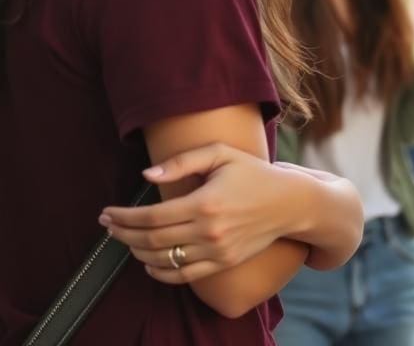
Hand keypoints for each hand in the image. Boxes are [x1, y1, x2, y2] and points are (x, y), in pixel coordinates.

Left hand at [99, 143, 295, 283]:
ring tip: (124, 240)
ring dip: (137, 252)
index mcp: (206, 202)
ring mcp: (216, 250)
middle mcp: (209, 230)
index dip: (124, 217)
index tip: (107, 213)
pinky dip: (160, 273)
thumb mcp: (221, 154)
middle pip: (152, 240)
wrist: (289, 202)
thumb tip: (146, 175)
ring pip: (164, 260)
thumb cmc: (253, 173)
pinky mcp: (223, 263)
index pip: (152, 216)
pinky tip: (148, 263)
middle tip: (108, 227)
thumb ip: (182, 161)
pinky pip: (184, 276)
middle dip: (123, 234)